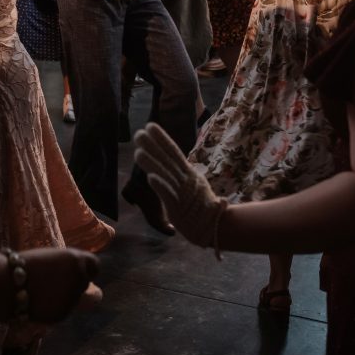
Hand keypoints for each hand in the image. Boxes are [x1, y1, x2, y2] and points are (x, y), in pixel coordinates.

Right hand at [22, 247, 99, 323]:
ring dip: (64, 297)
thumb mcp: (53, 257)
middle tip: (56, 283)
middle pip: (86, 283)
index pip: (95, 266)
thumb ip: (69, 266)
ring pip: (75, 299)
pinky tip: (39, 302)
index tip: (78, 272)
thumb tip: (85, 278)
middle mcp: (78, 278)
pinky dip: (55, 308)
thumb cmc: (26, 265)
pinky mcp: (63, 314)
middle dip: (75, 284)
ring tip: (43, 291)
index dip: (87, 269)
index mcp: (76, 259)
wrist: (8, 284)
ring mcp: (72, 298)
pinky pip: (64, 310)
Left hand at [133, 123, 226, 248]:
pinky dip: (160, 186)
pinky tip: (150, 177)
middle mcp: (185, 180)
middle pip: (167, 160)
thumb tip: (178, 163)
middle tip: (138, 133)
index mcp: (189, 173)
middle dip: (153, 146)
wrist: (217, 228)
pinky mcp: (179, 209)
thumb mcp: (195, 186)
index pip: (174, 152)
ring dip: (151, 164)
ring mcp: (183, 193)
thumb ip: (185, 175)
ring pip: (165, 175)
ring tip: (137, 152)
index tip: (150, 126)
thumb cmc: (205, 207)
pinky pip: (168, 195)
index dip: (162, 138)